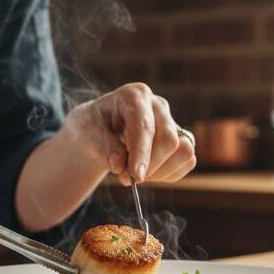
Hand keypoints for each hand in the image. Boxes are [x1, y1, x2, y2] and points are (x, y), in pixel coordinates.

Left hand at [64, 83, 195, 185]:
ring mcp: (172, 121)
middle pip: (169, 140)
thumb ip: (103, 147)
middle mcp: (158, 105)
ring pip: (183, 152)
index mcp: (135, 95)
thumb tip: (120, 165)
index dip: (141, 153)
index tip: (135, 176)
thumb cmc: (92, 127)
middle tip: (125, 178)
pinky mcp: (181, 139)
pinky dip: (168, 174)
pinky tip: (148, 172)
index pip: (145, 126)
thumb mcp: (86, 132)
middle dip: (149, 166)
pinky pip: (186, 162)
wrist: (98, 130)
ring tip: (135, 174)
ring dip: (160, 172)